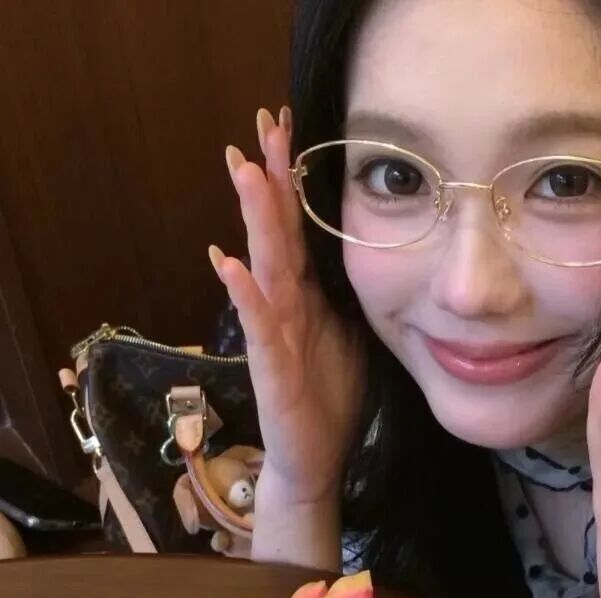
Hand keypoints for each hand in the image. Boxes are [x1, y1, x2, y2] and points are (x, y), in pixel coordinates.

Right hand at [209, 107, 364, 505]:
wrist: (314, 459)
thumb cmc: (329, 399)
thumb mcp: (350, 337)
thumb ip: (345, 296)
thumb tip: (361, 254)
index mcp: (307, 298)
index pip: (298, 230)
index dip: (293, 182)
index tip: (288, 130)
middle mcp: (286, 306)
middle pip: (277, 234)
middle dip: (270, 181)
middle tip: (263, 126)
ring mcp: (274, 334)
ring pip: (264, 268)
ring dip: (254, 221)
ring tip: (245, 171)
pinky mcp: (271, 368)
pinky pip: (258, 326)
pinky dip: (246, 295)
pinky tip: (230, 263)